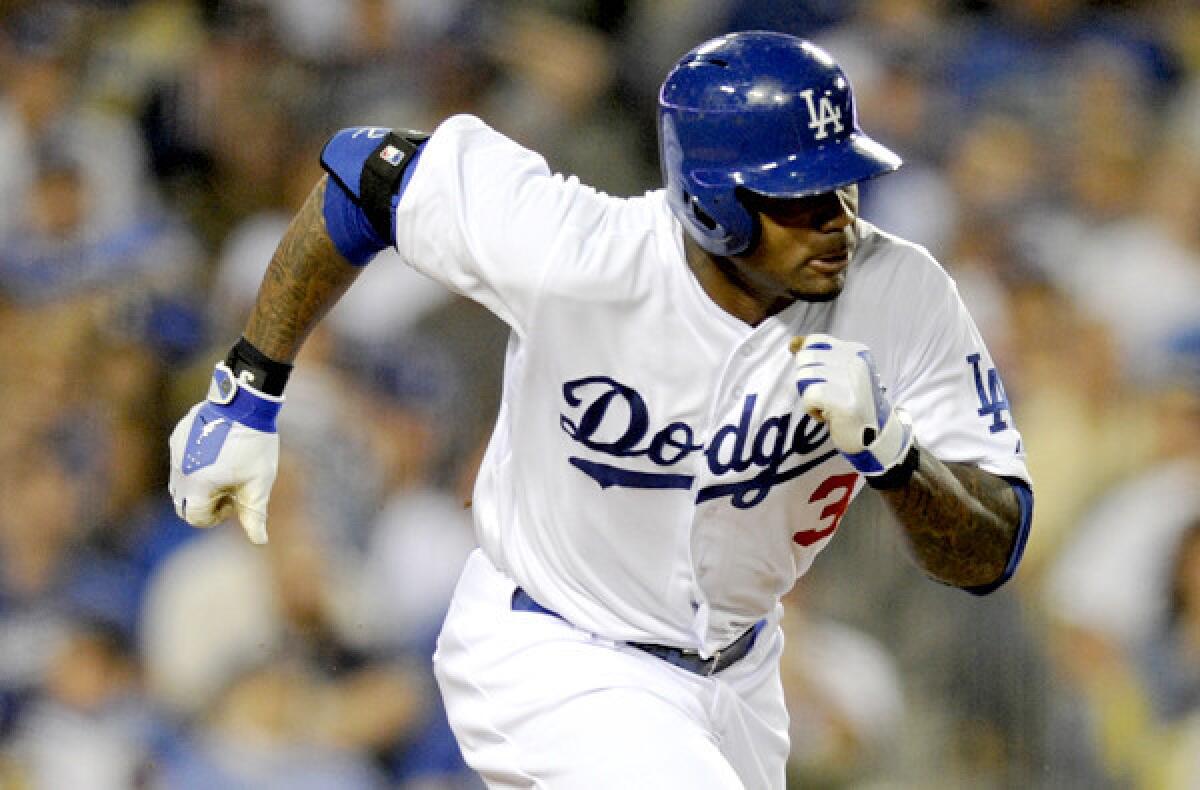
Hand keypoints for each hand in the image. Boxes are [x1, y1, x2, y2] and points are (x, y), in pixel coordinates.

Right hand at [168, 362, 282, 542]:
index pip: (196, 518)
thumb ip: (255, 514)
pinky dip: (194, 465)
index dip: (217, 516)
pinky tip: (219, 450)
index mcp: (197, 486)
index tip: (235, 500)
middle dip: (204, 504)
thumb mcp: (259, 483)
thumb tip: (260, 542)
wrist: (245, 402)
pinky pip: (180, 460)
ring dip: (198, 485)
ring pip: (178, 482)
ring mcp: (175, 452)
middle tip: (229, 488)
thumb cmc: (255, 445)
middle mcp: (179, 470)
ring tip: (225, 470)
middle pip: (182, 503)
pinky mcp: (177, 436)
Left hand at [790, 333, 912, 476]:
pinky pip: (809, 396)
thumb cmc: (851, 403)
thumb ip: (818, 356)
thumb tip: (793, 342)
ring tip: (827, 405)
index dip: (803, 352)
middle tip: (823, 394)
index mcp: (857, 352)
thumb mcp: (839, 374)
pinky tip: (827, 416)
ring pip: (804, 376)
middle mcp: (857, 362)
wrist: (875, 436)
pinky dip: (811, 409)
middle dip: (806, 379)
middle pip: (805, 358)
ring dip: (809, 395)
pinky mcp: (846, 401)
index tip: (806, 368)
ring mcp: (853, 380)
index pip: (817, 341)